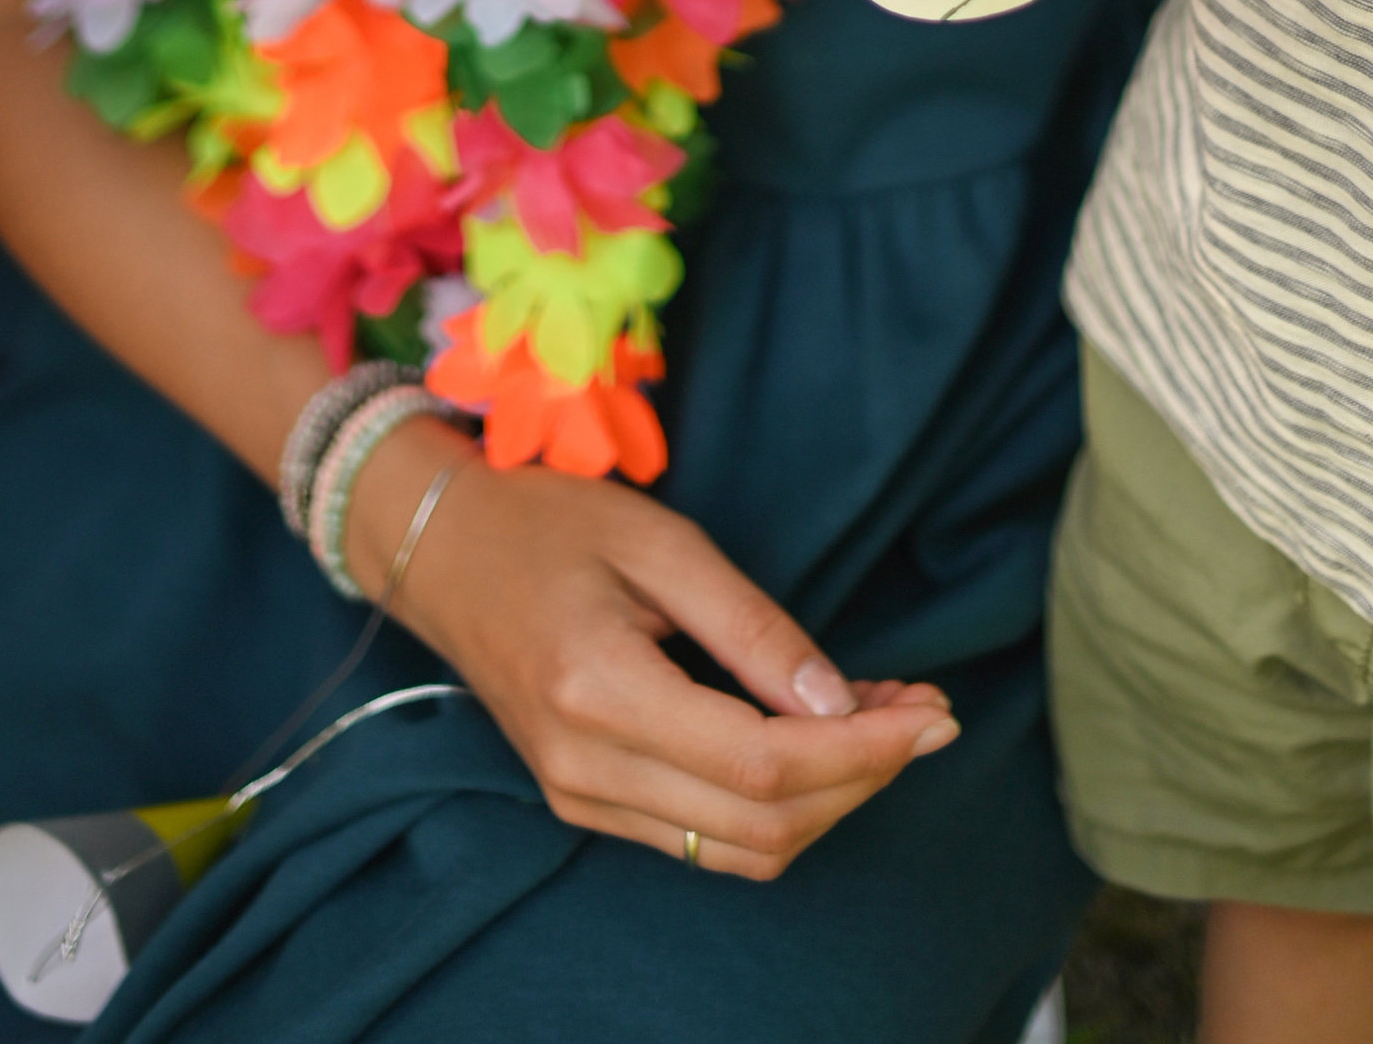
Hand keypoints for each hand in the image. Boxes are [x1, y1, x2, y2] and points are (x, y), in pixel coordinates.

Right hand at [349, 419, 956, 878]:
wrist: (440, 550)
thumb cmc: (547, 521)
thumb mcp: (659, 540)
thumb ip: (750, 624)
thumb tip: (840, 701)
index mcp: (598, 689)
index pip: (762, 762)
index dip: (864, 750)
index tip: (932, 713)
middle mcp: (586, 766)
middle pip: (763, 822)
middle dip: (865, 777)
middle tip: (926, 712)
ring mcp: (580, 798)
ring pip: (742, 850)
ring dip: (831, 801)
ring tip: (886, 726)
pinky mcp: (585, 804)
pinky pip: (705, 842)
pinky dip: (779, 808)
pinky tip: (818, 745)